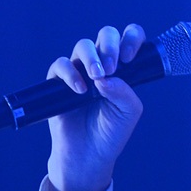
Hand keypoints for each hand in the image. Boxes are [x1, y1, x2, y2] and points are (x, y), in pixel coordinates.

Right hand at [45, 24, 145, 190]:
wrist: (88, 155)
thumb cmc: (111, 133)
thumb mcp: (129, 113)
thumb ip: (124, 92)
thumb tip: (107, 77)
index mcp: (123, 68)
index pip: (129, 39)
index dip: (132, 39)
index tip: (130, 57)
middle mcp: (102, 65)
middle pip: (105, 35)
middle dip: (109, 45)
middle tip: (112, 67)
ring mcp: (80, 71)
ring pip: (83, 45)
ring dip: (91, 57)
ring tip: (96, 77)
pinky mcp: (58, 83)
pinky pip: (61, 65)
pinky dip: (70, 73)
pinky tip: (80, 89)